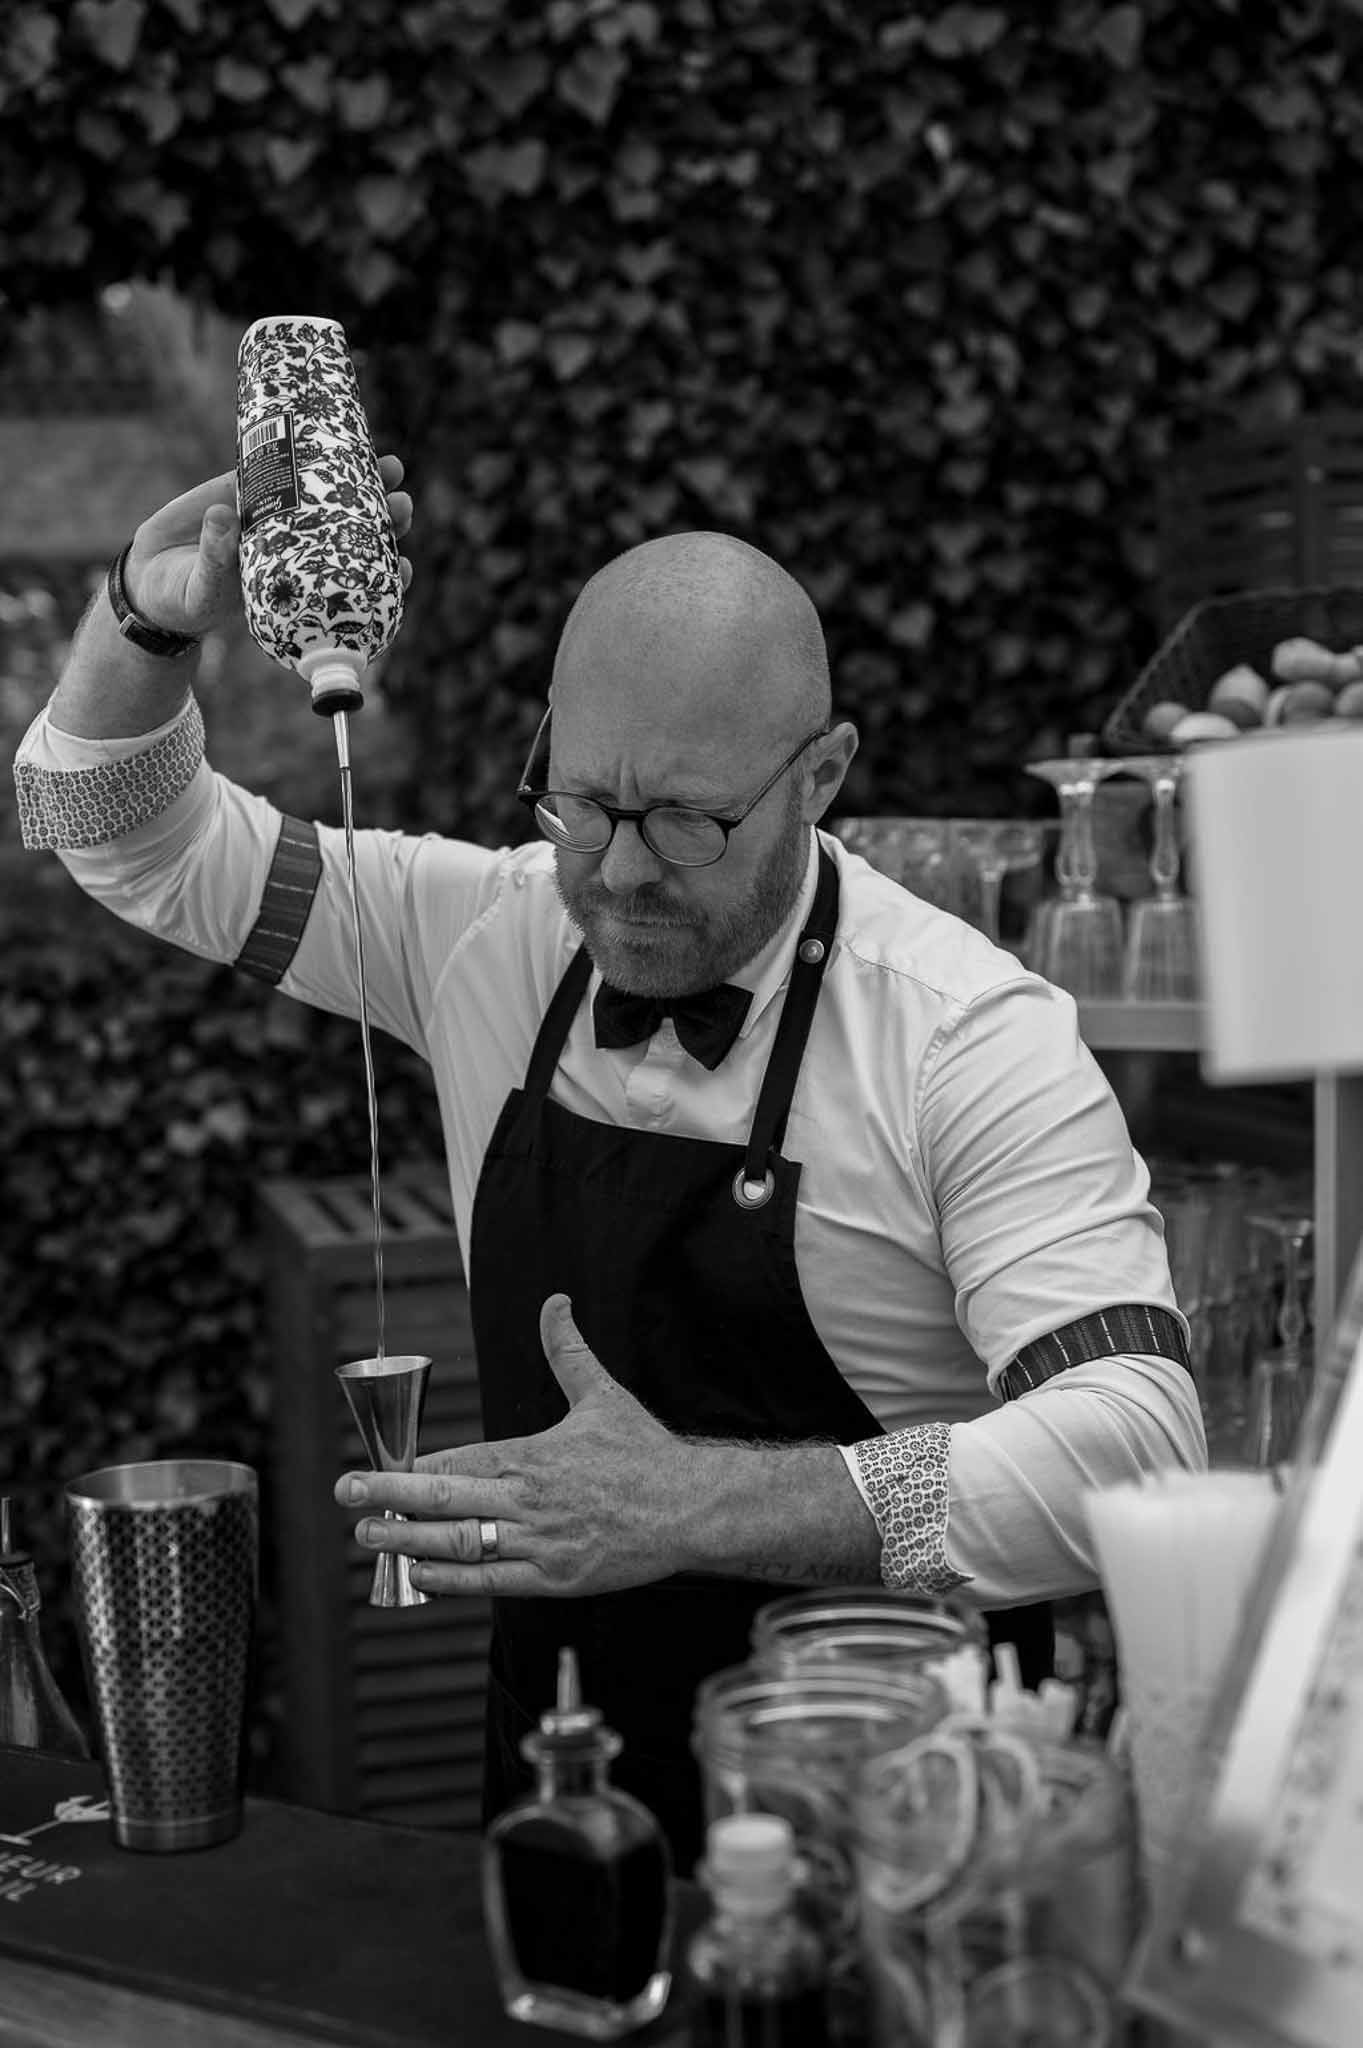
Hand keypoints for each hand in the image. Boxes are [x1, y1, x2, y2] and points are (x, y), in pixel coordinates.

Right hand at [122, 454, 414, 640]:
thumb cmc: (183, 598)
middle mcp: (297, 546)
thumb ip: (213, 560)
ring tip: (389, 466)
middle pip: (352, 530)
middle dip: (383, 517)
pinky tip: (336, 431)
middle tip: (401, 503)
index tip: (404, 566)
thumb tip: (224, 517)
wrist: (151, 575)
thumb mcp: (199, 590)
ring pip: (329, 492)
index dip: (382, 574)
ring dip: (362, 478)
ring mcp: (278, 512)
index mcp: (297, 583)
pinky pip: (285, 463)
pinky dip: (309, 447)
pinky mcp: (249, 484)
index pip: (350, 580)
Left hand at [334, 1294, 697, 1596]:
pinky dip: (452, 1580)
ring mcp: (542, 1542)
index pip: (459, 1461)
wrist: (692, 1508)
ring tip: (369, 1534)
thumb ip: (567, 1351)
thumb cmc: (644, 1453)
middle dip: (389, 1497)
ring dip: (409, 1540)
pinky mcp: (556, 1577)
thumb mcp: (602, 1395)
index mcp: (534, 1455)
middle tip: (346, 1493)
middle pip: (447, 1499)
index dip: (413, 1468)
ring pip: (461, 1544)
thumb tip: (554, 1301)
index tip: (378, 1467)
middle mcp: (531, 1499)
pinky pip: (492, 1581)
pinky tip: (419, 1574)